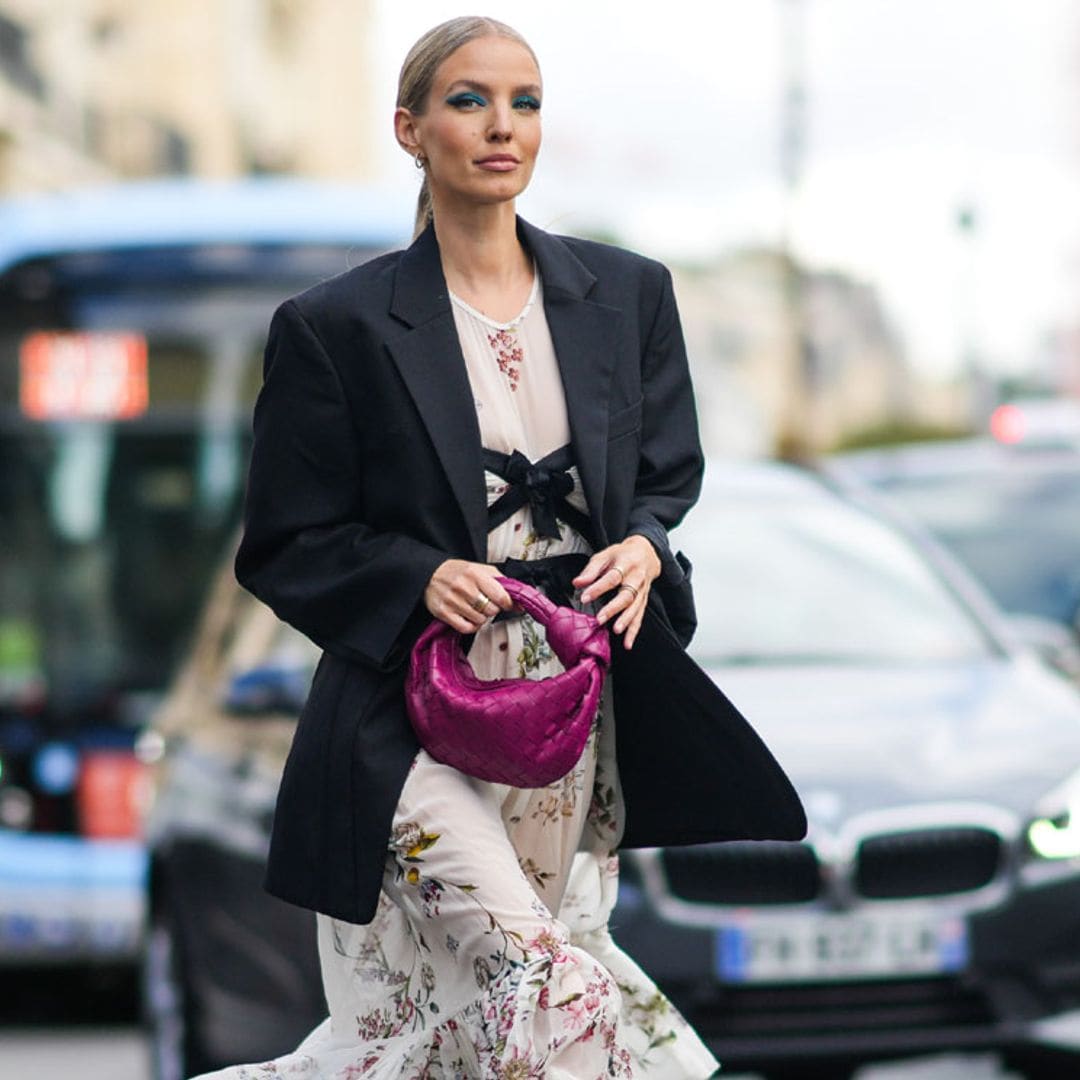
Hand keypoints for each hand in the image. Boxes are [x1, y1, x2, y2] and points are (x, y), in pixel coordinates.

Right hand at [424, 559, 513, 632]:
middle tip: (487, 604)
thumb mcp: (480, 569)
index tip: (508, 604)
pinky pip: (466, 628)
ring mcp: (452, 601)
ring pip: (480, 620)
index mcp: (475, 574)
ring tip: (475, 609)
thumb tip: (518, 601)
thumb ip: (501, 582)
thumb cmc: (458, 572)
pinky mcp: (444, 612)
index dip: (508, 603)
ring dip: (481, 617)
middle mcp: (463, 587)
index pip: (500, 595)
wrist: (430, 574)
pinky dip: (472, 626)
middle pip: (491, 610)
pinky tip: (470, 618)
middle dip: (493, 609)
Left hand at [573, 535, 660, 649]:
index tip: (584, 597)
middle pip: (626, 595)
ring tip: (616, 630)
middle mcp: (636, 578)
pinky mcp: (644, 600)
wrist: (646, 553)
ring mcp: (642, 590)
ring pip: (636, 607)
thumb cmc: (622, 555)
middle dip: (613, 608)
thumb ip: (591, 570)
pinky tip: (627, 643)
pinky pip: (640, 617)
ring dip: (626, 620)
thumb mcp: (605, 555)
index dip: (598, 588)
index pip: (612, 577)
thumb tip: (577, 583)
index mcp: (625, 564)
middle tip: (600, 619)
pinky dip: (634, 631)